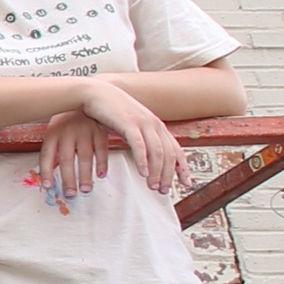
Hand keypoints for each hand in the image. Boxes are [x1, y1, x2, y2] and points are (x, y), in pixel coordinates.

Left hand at [34, 108, 108, 210]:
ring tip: (85, 189)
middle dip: (68, 179)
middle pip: (66, 159)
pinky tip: (101, 175)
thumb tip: (47, 178)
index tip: (48, 186)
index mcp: (52, 134)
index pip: (46, 156)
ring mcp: (84, 131)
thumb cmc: (66, 122)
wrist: (84, 98)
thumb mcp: (55, 134)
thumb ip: (52, 155)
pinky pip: (101, 149)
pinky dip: (102, 163)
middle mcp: (67, 133)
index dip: (46, 172)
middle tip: (70, 194)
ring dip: (85, 175)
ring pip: (85, 157)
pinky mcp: (100, 131)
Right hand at [77, 79, 188, 194]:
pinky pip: (139, 145)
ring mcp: (142, 123)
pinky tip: (143, 172)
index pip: (176, 150)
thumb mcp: (132, 125)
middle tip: (164, 190)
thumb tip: (148, 156)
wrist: (97, 93)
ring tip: (153, 186)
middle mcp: (154, 124)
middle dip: (168, 175)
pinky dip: (143, 160)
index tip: (186, 183)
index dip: (182, 168)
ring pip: (156, 152)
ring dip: (157, 171)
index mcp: (157, 126)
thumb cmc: (112, 111)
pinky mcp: (128, 124)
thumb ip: (142, 138)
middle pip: (168, 154)